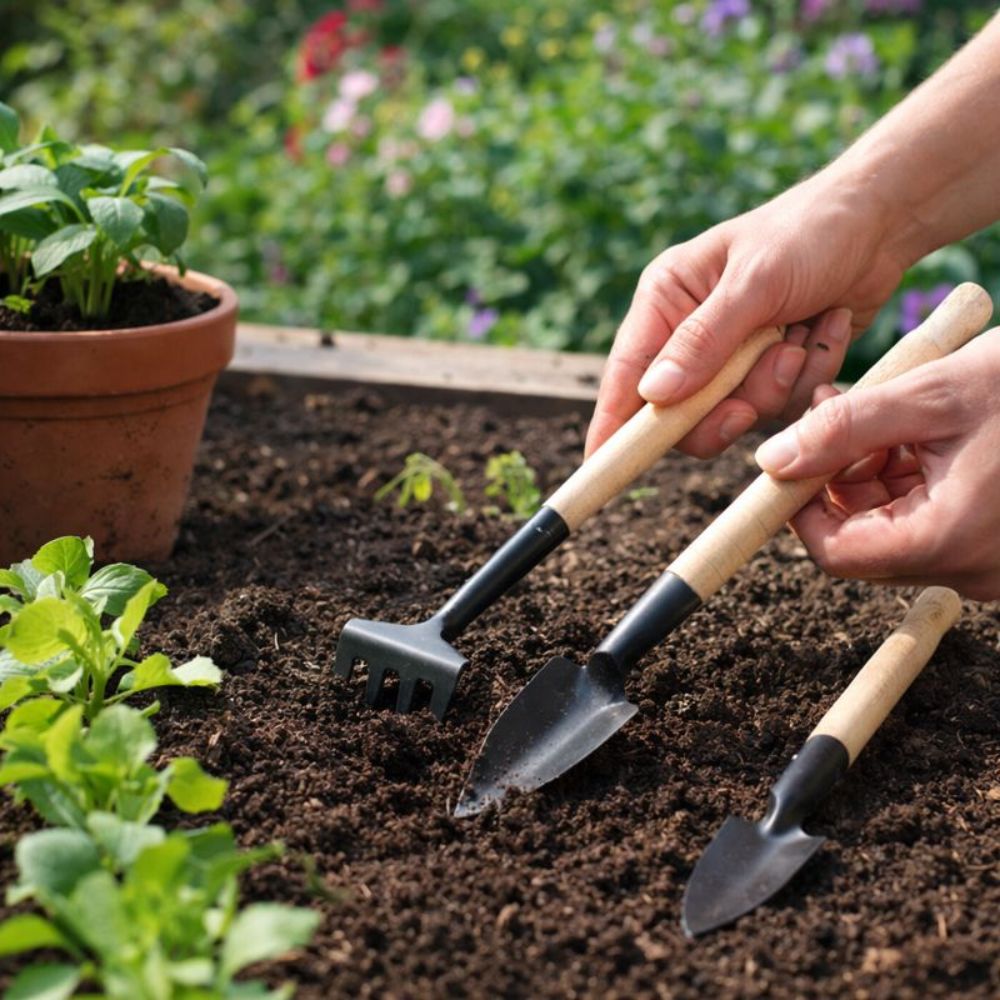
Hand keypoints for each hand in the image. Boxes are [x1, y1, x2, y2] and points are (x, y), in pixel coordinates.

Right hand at [585, 170, 907, 458]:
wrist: (880, 222)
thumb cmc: (809, 232)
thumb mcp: (755, 282)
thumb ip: (703, 342)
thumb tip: (653, 396)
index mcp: (667, 300)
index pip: (627, 373)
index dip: (612, 424)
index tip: (600, 465)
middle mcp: (691, 332)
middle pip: (681, 411)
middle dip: (723, 407)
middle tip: (749, 404)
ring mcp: (732, 355)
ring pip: (736, 411)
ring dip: (777, 381)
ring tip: (800, 334)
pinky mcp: (771, 368)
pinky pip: (780, 404)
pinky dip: (807, 376)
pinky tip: (822, 329)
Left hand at [755, 330, 999, 600]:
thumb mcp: (934, 394)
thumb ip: (844, 429)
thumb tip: (771, 461)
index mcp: (947, 540)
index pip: (833, 552)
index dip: (799, 505)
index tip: (791, 456)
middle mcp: (969, 568)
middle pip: (862, 538)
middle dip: (837, 477)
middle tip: (834, 411)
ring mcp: (990, 563)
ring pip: (894, 527)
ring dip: (873, 472)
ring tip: (882, 408)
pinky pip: (934, 522)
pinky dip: (913, 479)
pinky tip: (920, 430)